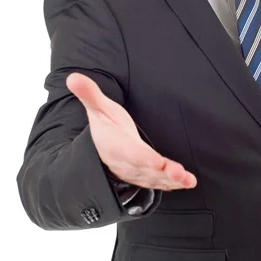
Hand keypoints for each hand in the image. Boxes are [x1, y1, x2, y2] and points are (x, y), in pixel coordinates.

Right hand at [66, 72, 196, 190]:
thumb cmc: (106, 126)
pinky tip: (188, 182)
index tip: (158, 162)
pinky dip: (175, 184)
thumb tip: (72, 77)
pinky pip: (161, 181)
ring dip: (172, 180)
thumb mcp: (97, 108)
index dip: (144, 159)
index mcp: (116, 145)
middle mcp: (127, 162)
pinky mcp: (147, 175)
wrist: (103, 148)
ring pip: (155, 178)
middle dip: (163, 172)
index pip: (131, 153)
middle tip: (179, 174)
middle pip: (146, 169)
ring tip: (187, 180)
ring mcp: (138, 171)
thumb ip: (89, 93)